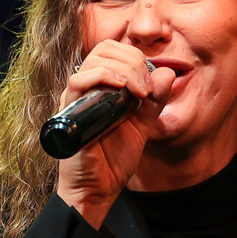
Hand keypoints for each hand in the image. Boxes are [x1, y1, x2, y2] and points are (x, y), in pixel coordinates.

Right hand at [53, 40, 176, 228]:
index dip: (135, 57)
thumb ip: (154, 101)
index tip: (149, 84)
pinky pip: (77, 82)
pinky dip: (102, 77)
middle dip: (132, 61)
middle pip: (104, 49)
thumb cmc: (115, 158)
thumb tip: (167, 72)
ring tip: (137, 92)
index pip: (113, 50)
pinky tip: (121, 89)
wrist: (100, 188)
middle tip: (145, 88)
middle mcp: (86, 88)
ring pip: (93, 60)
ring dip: (123, 68)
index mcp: (100, 87)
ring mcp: (75, 99)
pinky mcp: (69, 113)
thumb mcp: (143, 125)